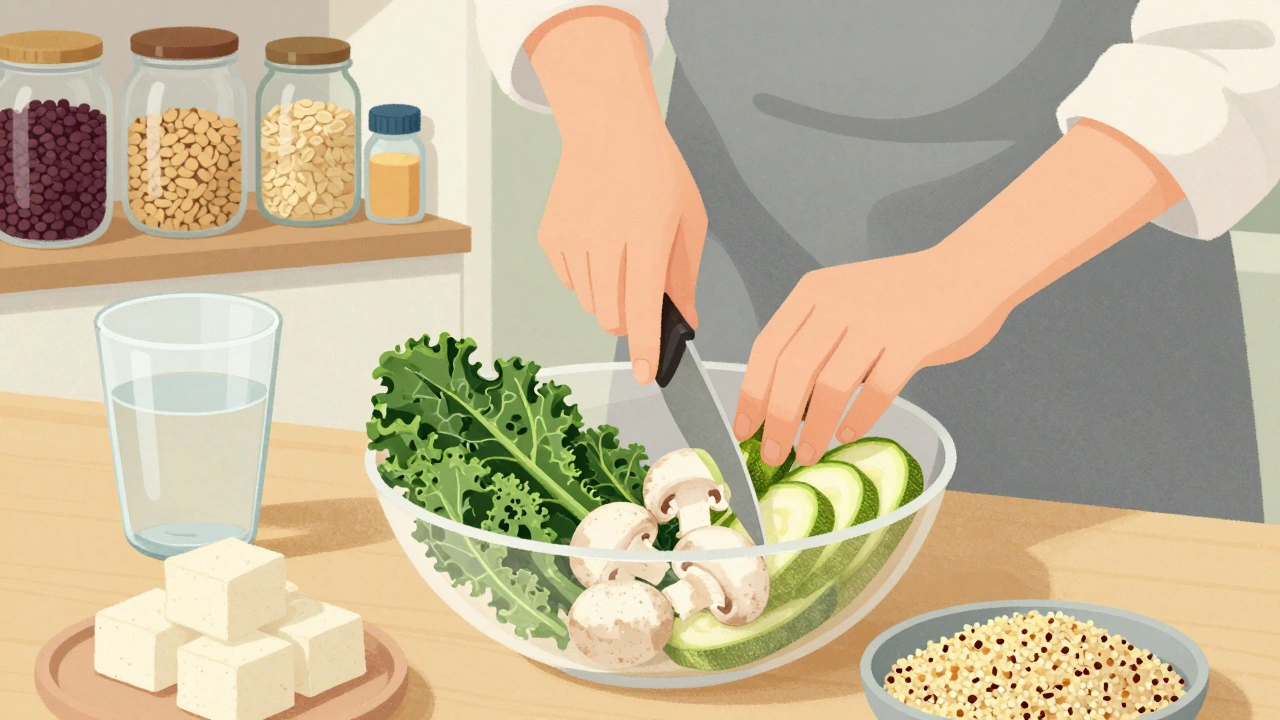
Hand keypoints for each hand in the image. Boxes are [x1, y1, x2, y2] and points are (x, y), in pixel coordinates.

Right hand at [540, 124, 706, 383]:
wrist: (608, 129)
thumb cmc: (657, 174)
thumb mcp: (689, 219)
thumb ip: (686, 276)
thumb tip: (686, 322)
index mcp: (647, 233)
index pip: (642, 305)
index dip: (645, 346)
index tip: (646, 374)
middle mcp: (604, 238)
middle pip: (612, 316)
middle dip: (630, 322)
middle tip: (642, 297)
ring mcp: (572, 237)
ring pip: (591, 304)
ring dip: (609, 298)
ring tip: (621, 257)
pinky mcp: (551, 237)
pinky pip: (571, 283)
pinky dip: (587, 278)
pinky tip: (599, 243)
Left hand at [733, 246, 1011, 466]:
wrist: (967, 272)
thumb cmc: (900, 296)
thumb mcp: (845, 301)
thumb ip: (815, 339)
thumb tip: (781, 404)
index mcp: (813, 292)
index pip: (767, 348)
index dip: (751, 393)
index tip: (743, 429)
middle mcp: (839, 303)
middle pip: (792, 372)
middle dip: (776, 421)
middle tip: (771, 454)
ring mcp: (877, 322)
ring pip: (830, 387)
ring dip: (813, 429)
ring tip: (807, 455)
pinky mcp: (913, 342)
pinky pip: (876, 391)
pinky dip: (858, 418)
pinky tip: (847, 434)